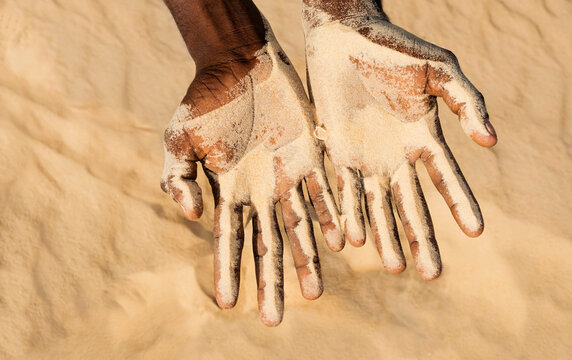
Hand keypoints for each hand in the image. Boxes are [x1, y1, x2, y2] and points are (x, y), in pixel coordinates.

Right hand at [161, 9, 341, 325]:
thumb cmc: (204, 99)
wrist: (240, 62)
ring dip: (307, 259)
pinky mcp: (312, 158)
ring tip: (313, 293)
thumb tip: (196, 217)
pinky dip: (331, 217)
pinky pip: (325, 193)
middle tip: (274, 320)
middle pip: (267, 245)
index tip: (229, 305)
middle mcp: (261, 193)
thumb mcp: (178, 137)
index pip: (230, 240)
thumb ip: (178, 178)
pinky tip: (341, 243)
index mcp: (230, 192)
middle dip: (270, 282)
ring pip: (300, 227)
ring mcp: (289, 178)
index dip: (229, 272)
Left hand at [303, 0, 496, 279]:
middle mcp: (396, 156)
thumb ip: (466, 102)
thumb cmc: (394, 47)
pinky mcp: (336, 153)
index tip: (477, 231)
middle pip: (412, 205)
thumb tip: (491, 143)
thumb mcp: (439, 69)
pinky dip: (347, 213)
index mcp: (424, 138)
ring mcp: (365, 158)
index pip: (447, 178)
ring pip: (376, 206)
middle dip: (422, 239)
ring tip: (394, 267)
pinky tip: (351, 240)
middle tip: (432, 275)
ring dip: (385, 236)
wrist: (342, 35)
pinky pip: (342, 189)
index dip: (462, 204)